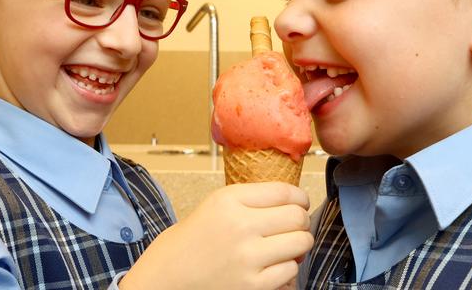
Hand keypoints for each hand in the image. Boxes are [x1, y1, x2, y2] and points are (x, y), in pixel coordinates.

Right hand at [119, 182, 312, 289]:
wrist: (170, 274)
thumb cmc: (196, 237)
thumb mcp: (218, 203)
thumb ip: (252, 197)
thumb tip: (295, 201)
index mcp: (229, 200)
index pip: (284, 191)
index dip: (300, 196)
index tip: (301, 201)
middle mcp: (240, 226)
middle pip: (297, 216)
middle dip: (302, 220)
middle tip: (296, 224)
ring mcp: (247, 257)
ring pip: (300, 243)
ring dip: (299, 244)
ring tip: (288, 244)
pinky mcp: (252, 285)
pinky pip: (291, 270)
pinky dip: (288, 267)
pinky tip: (274, 264)